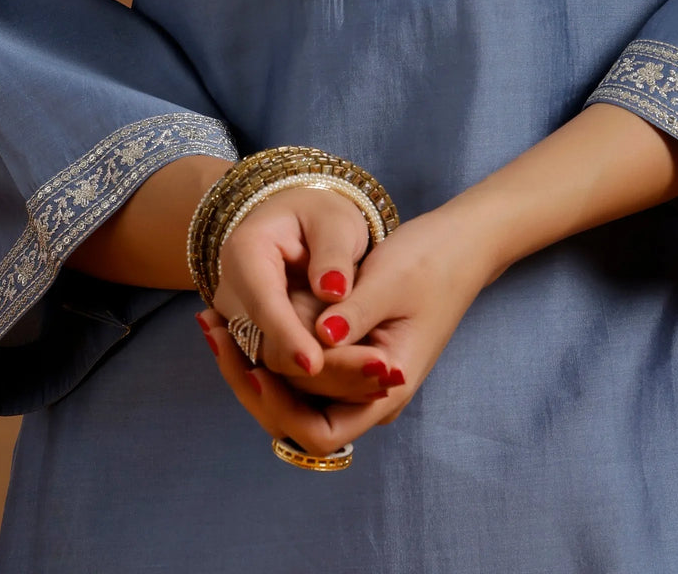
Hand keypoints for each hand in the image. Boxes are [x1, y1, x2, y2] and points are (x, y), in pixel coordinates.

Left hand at [199, 203, 491, 457]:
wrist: (460, 245)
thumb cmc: (430, 262)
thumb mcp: (390, 281)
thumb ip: (353, 313)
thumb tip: (317, 337)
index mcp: (385, 390)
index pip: (319, 433)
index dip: (280, 407)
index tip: (252, 365)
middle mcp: (369, 396)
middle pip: (297, 420)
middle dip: (254, 385)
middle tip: (216, 338)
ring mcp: (358, 379)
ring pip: (294, 396)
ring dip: (256, 367)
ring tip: (216, 326)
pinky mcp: (349, 356)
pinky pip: (301, 370)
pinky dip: (271, 350)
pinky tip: (242, 319)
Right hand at [205, 185, 390, 403]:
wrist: (297, 222)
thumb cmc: (317, 216)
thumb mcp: (334, 221)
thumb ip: (334, 253)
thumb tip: (333, 291)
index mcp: (244, 253)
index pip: (264, 303)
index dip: (288, 335)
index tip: (315, 363)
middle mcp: (232, 293)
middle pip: (265, 344)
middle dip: (313, 367)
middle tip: (367, 379)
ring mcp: (239, 322)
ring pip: (272, 365)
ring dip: (319, 381)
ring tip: (371, 385)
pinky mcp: (255, 341)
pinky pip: (280, 368)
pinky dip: (317, 380)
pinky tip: (358, 385)